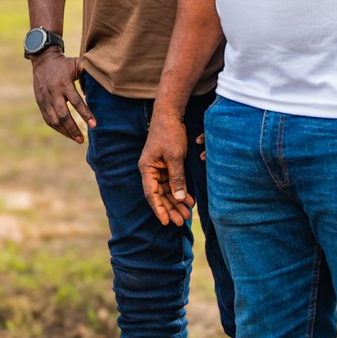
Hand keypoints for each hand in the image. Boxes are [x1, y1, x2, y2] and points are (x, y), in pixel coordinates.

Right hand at [31, 52, 93, 143]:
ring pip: (54, 120)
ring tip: (77, 139)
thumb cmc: (64, 63)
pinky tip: (66, 133)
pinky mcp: (40, 103)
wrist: (42, 60)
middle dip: (73, 129)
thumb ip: (89, 72)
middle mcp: (54, 93)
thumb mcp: (77, 63)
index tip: (94, 125)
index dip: (86, 114)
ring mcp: (45, 99)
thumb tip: (103, 82)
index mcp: (64, 84)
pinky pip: (48, 119)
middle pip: (64, 115)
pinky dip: (57, 128)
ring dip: (65, 132)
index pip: (76, 102)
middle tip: (82, 140)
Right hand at [139, 113, 197, 227]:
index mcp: (146, 168)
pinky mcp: (166, 165)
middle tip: (181, 221)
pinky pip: (172, 183)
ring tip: (187, 214)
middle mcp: (150, 170)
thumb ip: (177, 178)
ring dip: (176, 202)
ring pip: (166, 191)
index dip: (159, 209)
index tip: (166, 222)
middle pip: (159, 195)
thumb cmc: (169, 133)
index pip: (151, 194)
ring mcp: (158, 168)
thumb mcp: (174, 156)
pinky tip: (189, 200)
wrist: (170, 115)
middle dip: (170, 209)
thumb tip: (179, 198)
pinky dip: (180, 191)